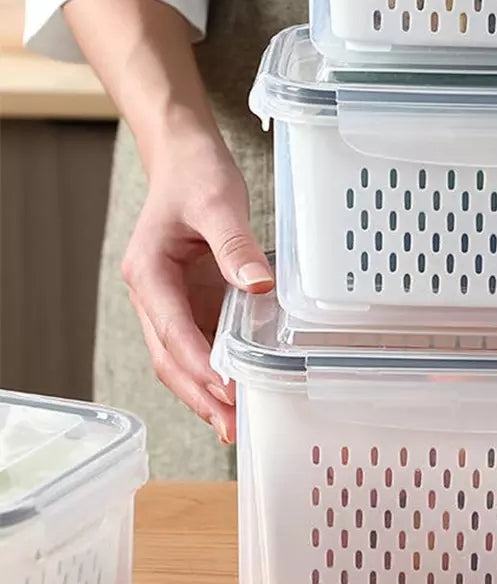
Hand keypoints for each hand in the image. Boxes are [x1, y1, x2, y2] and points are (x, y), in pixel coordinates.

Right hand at [121, 130, 272, 441]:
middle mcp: (154, 294)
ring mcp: (172, 300)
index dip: (199, 365)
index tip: (226, 391)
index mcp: (149, 273)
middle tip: (232, 427)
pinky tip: (238, 389)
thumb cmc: (195, 174)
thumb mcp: (218, 204)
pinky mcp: (193, 298)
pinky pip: (201, 341)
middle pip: (170, 356)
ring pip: (182, 357)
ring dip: (205, 391)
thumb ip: (235, 246)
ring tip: (235, 424)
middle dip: (199, 394)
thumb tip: (259, 286)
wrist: (185, 156)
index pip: (171, 330)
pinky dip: (216, 369)